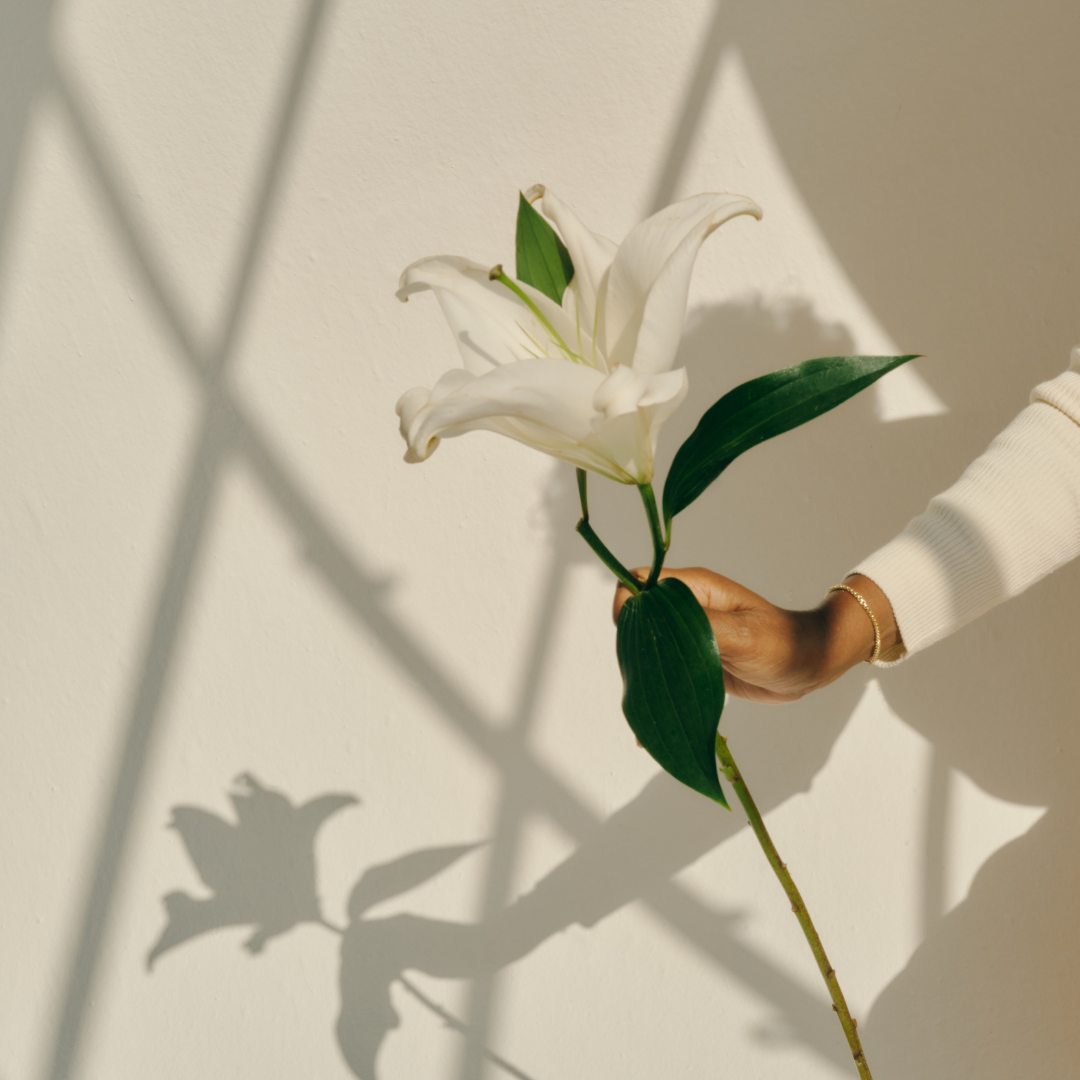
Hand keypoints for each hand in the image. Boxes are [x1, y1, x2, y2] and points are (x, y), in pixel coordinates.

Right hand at [612, 568, 899, 702]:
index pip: (639, 583)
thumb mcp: (742, 635)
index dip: (627, 605)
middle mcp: (685, 608)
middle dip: (633, 645)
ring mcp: (688, 633)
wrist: (810, 665)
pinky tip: (651, 723)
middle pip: (636, 617)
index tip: (633, 637)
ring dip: (642, 672)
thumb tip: (655, 622)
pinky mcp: (694, 658)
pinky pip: (664, 669)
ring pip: (648, 645)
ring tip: (645, 704)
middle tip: (644, 677)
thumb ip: (698, 627)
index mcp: (693, 589)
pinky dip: (656, 690)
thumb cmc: (782, 643)